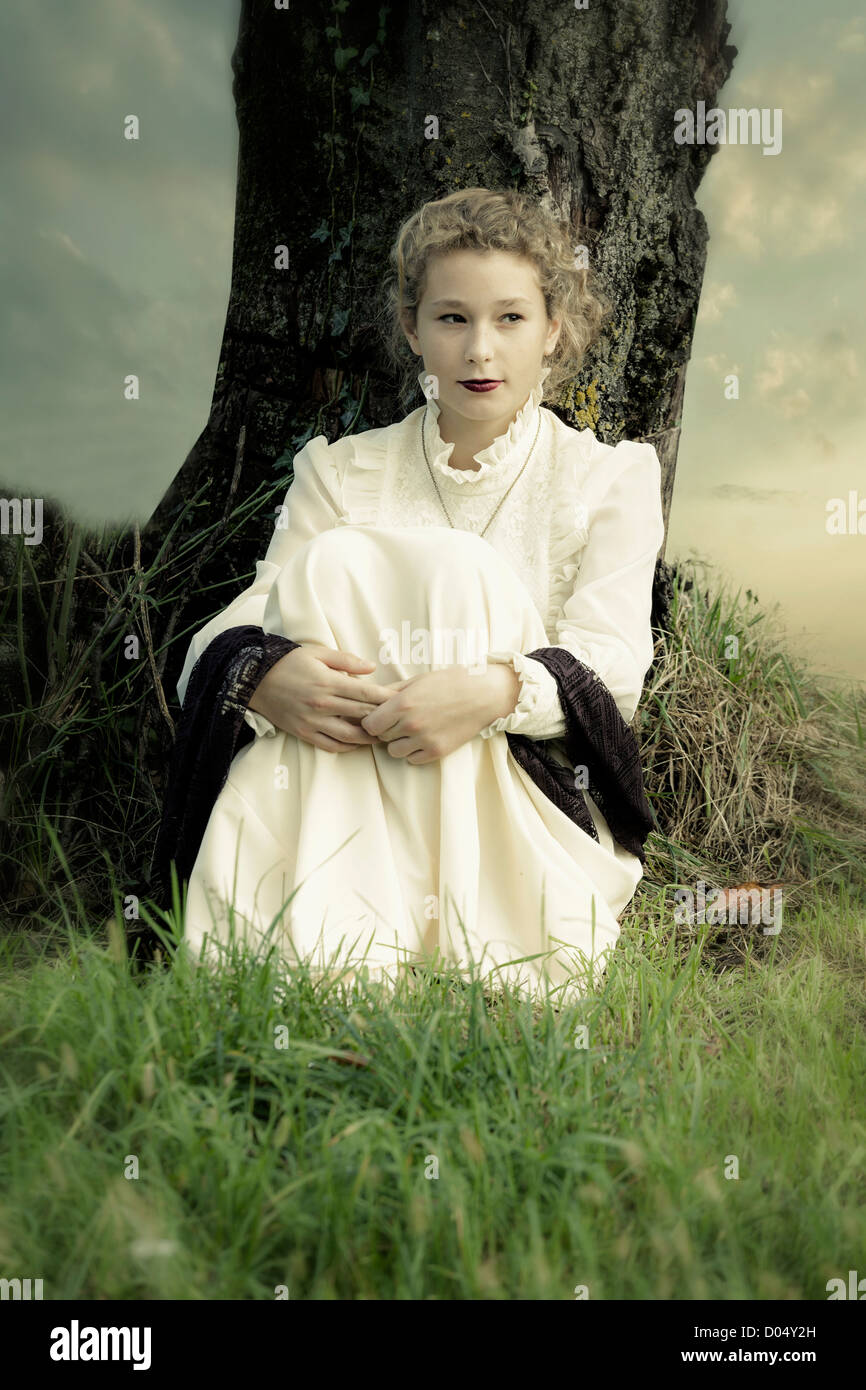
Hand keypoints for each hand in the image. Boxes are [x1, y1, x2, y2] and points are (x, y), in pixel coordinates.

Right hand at [246, 645, 396, 752]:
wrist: (255, 680)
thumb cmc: (289, 663)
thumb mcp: (317, 653)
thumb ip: (347, 660)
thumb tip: (372, 668)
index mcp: (328, 683)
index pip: (367, 694)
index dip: (387, 699)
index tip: (402, 700)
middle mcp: (322, 705)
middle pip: (363, 716)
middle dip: (384, 719)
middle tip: (400, 720)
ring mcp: (313, 722)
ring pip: (350, 736)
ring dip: (369, 738)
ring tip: (383, 735)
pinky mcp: (304, 733)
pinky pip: (331, 745)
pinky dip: (348, 747)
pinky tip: (358, 743)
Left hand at [360, 663, 519, 763]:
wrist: (484, 695)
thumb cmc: (451, 682)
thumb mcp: (418, 680)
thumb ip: (392, 691)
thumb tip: (371, 699)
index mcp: (403, 703)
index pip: (370, 724)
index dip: (373, 720)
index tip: (381, 716)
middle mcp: (411, 724)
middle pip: (381, 737)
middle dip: (386, 729)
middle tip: (400, 719)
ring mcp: (424, 740)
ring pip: (394, 751)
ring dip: (399, 742)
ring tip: (412, 730)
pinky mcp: (437, 751)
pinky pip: (412, 759)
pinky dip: (414, 751)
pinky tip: (424, 737)